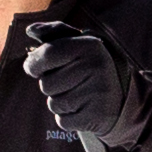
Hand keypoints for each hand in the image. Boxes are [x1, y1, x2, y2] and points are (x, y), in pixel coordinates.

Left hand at [16, 12, 135, 150]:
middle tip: (69, 82)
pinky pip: (63, 121)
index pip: (47, 54)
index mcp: (89, 45)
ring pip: (53, 103)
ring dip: (59, 102)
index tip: (35, 68)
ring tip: (78, 95)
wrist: (120, 100)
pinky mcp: (96, 116)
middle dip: (51, 86)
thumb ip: (53, 34)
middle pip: (46, 84)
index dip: (34, 64)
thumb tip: (31, 30)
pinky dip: (67, 118)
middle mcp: (96, 66)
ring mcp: (98, 92)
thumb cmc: (88, 68)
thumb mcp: (76, 45)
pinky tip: (82, 109)